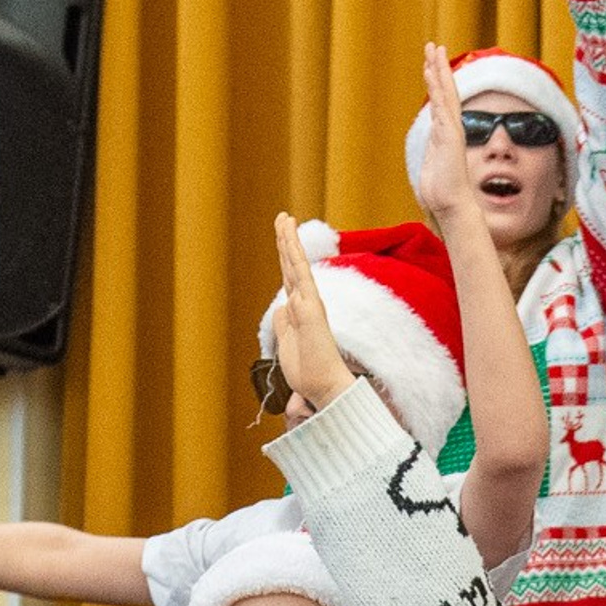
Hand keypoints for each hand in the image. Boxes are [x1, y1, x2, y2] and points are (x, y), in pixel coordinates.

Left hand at [271, 212, 356, 416]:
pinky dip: (295, 257)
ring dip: (289, 241)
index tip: (282, 235)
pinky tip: (289, 238)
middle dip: (286, 240)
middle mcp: (306, 303)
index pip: (290, 278)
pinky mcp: (312, 309)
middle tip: (282, 217)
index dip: (285, 256)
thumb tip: (281, 305)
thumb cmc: (309, 372)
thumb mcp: (286, 344)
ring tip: (284, 219)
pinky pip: (301, 276)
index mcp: (300, 311)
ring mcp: (310, 304)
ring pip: (296, 265)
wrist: (324, 388)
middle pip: (292, 265)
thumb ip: (284, 323)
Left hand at [412, 41, 480, 232]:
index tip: (431, 64)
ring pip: (444, 93)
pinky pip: (442, 105)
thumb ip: (433, 152)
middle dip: (439, 68)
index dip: (437, 82)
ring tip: (433, 49)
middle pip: (445, 91)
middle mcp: (451, 128)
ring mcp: (451, 130)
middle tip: (433, 46)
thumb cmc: (442, 193)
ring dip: (438, 70)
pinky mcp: (450, 135)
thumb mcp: (432, 165)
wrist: (452, 206)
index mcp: (445, 134)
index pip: (441, 102)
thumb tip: (433, 150)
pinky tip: (431, 71)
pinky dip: (437, 87)